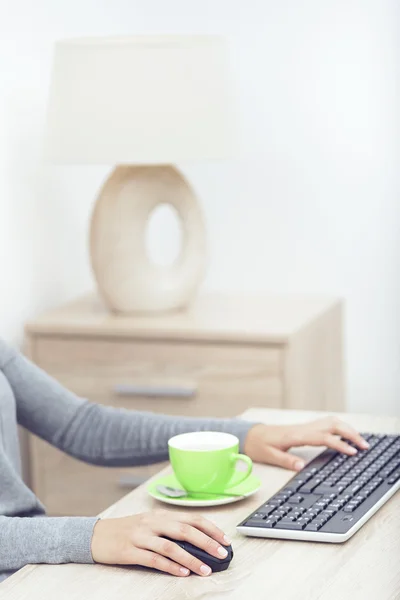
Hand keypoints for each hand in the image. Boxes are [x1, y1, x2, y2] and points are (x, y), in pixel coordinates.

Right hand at [91, 510, 230, 576]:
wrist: (95, 535)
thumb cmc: (126, 531)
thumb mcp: (149, 524)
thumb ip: (169, 530)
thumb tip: (197, 541)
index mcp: (159, 515)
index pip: (190, 518)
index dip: (209, 528)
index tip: (224, 539)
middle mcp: (152, 523)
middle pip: (184, 529)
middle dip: (206, 541)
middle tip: (221, 553)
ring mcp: (140, 536)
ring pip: (170, 545)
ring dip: (190, 558)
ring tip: (204, 569)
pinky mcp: (129, 551)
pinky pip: (152, 559)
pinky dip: (169, 566)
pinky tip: (181, 573)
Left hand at [244, 416, 368, 471]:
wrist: (252, 434)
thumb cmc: (259, 445)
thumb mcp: (269, 456)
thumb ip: (285, 460)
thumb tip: (301, 466)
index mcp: (296, 436)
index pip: (323, 437)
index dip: (339, 444)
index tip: (352, 452)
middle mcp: (303, 428)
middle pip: (332, 425)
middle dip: (350, 433)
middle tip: (364, 446)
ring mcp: (305, 426)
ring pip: (331, 422)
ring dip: (347, 429)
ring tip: (360, 441)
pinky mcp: (305, 428)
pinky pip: (326, 424)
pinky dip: (340, 428)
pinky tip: (346, 436)